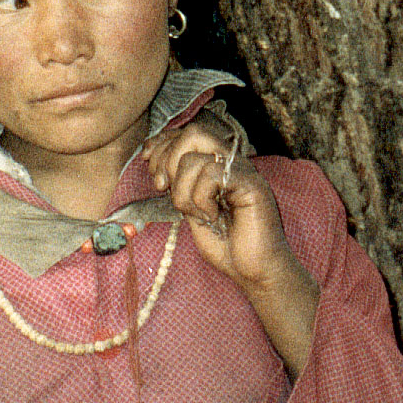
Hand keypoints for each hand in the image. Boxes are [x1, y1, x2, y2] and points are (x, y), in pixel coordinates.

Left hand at [144, 121, 319, 375]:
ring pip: (194, 159)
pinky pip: (211, 175)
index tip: (149, 162)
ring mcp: (243, 171)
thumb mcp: (191, 209)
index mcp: (218, 165)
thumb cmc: (226, 245)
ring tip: (199, 213)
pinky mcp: (251, 183)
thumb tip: (157, 159)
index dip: (163, 143)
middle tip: (164, 188)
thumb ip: (179, 184)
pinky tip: (213, 215)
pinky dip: (201, 199)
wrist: (254, 270)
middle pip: (193, 132)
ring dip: (183, 192)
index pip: (188, 133)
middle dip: (167, 159)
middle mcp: (232, 162)